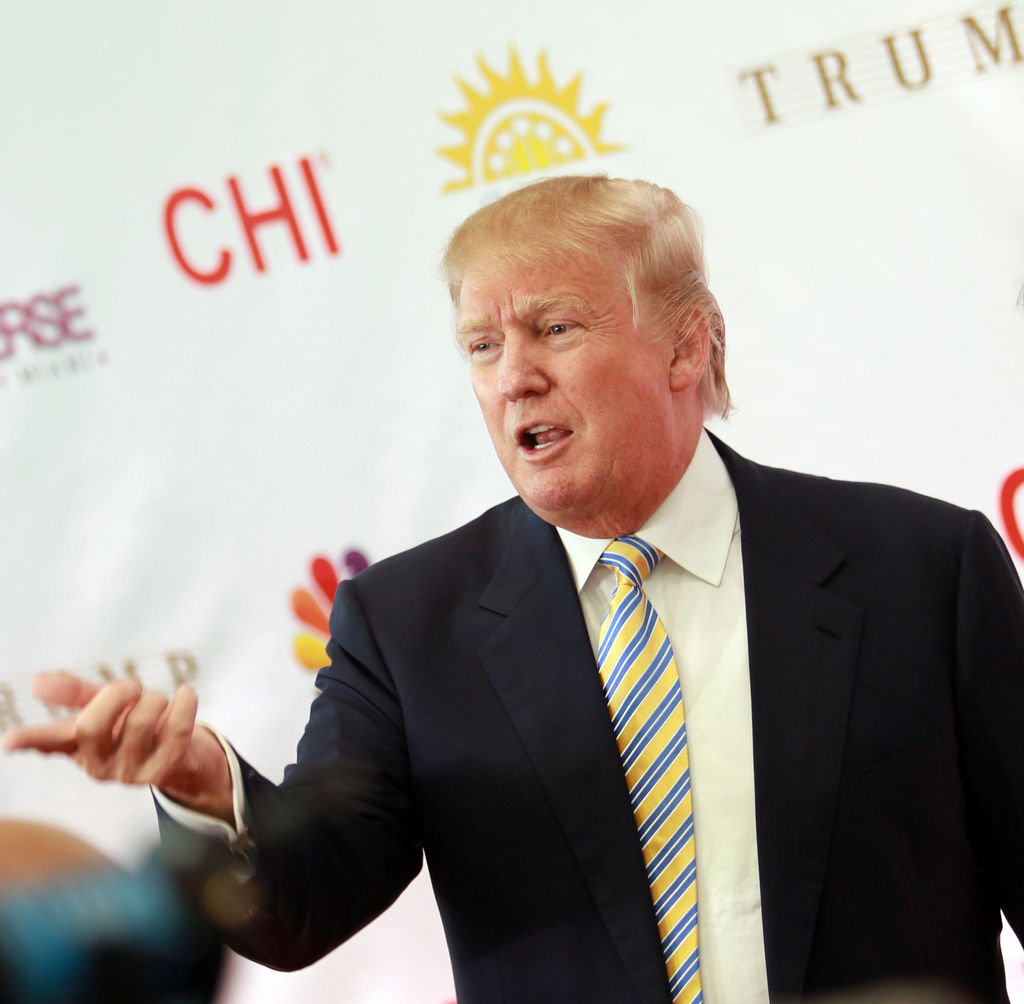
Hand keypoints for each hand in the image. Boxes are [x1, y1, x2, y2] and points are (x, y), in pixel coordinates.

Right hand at [2, 672, 233, 823]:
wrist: (184, 755)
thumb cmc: (137, 725)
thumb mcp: (107, 706)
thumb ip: (77, 693)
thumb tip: (38, 682)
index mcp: (79, 746)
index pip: (48, 742)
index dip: (29, 740)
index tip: (9, 741)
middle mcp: (99, 765)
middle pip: (92, 725)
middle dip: (117, 693)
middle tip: (132, 686)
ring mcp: (131, 773)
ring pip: (140, 721)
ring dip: (155, 698)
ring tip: (158, 701)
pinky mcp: (164, 771)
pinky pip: (176, 728)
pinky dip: (185, 703)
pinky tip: (186, 694)